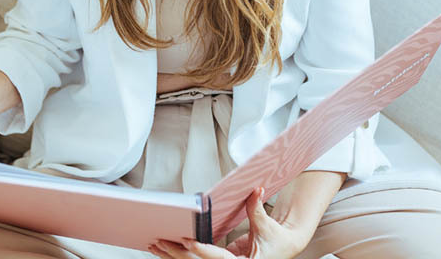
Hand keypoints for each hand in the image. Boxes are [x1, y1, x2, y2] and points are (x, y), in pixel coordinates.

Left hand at [149, 187, 308, 258]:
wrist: (285, 247)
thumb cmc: (278, 239)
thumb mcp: (267, 225)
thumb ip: (257, 208)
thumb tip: (256, 189)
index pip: (216, 258)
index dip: (200, 249)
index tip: (186, 241)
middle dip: (177, 254)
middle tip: (159, 241)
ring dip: (174, 255)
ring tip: (155, 245)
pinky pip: (198, 258)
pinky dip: (182, 252)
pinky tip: (167, 246)